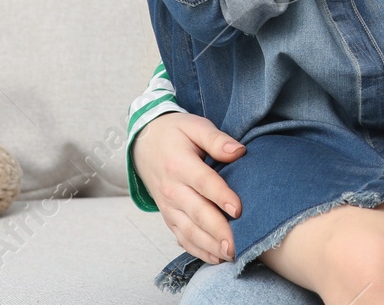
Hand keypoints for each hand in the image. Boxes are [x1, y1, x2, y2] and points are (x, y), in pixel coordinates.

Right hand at [135, 112, 246, 264]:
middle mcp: (172, 189)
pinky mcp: (168, 217)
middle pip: (197, 212)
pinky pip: (182, 237)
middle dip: (218, 231)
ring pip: (190, 230)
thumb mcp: (194, 126)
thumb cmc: (175, 134)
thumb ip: (216, 139)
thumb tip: (239, 151)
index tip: (238, 209)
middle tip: (237, 245)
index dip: (221, 196)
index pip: (203, 182)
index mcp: (179, 164)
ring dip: (210, 245)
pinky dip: (198, 250)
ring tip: (231, 255)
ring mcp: (168, 206)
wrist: (144, 145)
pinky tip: (216, 258)